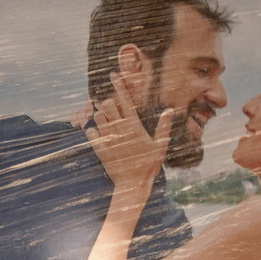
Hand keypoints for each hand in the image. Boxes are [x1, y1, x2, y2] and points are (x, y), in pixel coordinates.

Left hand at [87, 69, 171, 195]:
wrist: (133, 185)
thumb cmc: (149, 166)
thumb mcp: (160, 146)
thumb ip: (163, 127)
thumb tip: (169, 110)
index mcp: (134, 126)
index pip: (125, 100)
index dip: (119, 85)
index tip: (113, 74)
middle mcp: (119, 130)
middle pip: (107, 105)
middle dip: (109, 102)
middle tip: (113, 108)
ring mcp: (108, 139)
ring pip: (98, 116)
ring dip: (100, 115)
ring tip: (107, 121)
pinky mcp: (100, 149)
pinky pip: (90, 133)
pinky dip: (92, 130)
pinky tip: (97, 133)